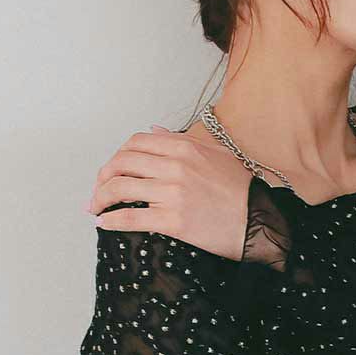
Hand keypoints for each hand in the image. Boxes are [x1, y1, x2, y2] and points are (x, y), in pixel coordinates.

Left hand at [86, 124, 253, 262]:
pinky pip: (131, 217)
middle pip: (122, 163)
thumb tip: (153, 130)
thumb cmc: (242, 192)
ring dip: (100, 198)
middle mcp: (175, 166)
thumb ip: (181, 140)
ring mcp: (172, 193)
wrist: (260, 222)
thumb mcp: (216, 154)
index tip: (112, 169)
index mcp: (184, 147)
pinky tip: (103, 224)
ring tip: (95, 207)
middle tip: (98, 190)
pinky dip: (111, 220)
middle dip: (103, 177)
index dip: (117, 156)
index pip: (136, 143)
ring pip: (121, 188)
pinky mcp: (173, 220)